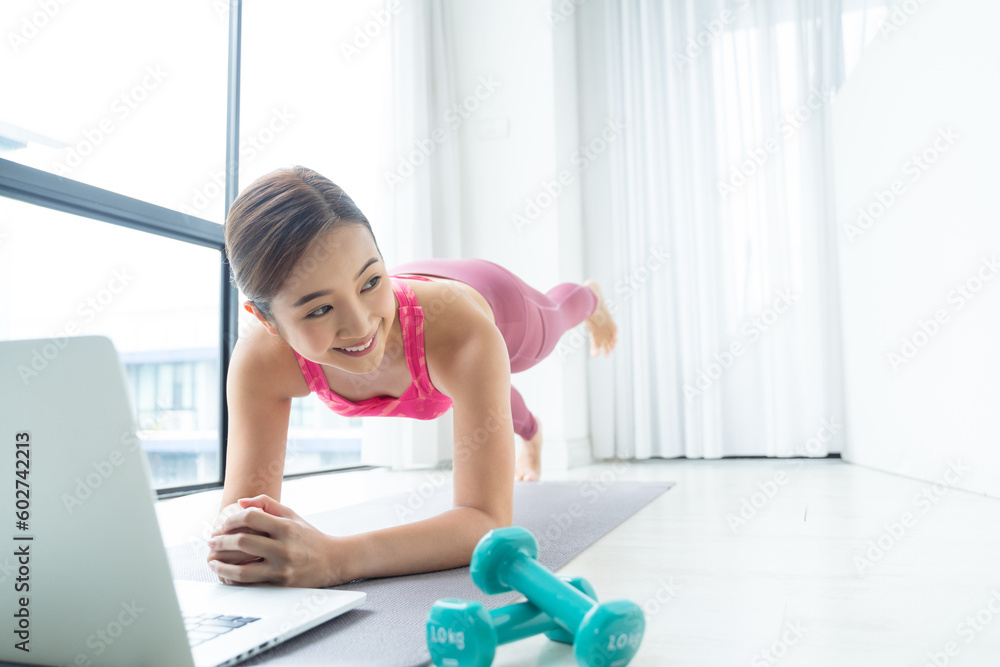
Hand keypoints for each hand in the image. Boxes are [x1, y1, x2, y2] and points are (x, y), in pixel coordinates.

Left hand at [205, 495, 343, 587]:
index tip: (223, 524)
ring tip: (213, 562)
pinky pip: (251, 586)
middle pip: (243, 542)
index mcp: (286, 527)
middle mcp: (284, 548)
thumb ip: (267, 504)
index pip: (252, 517)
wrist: (334, 560)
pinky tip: (226, 577)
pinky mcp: (281, 586)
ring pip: (243, 570)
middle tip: (211, 542)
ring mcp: (282, 569)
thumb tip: (241, 502)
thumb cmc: (309, 536)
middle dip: (221, 541)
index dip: (232, 519)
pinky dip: (234, 582)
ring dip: (222, 566)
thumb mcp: (292, 515)